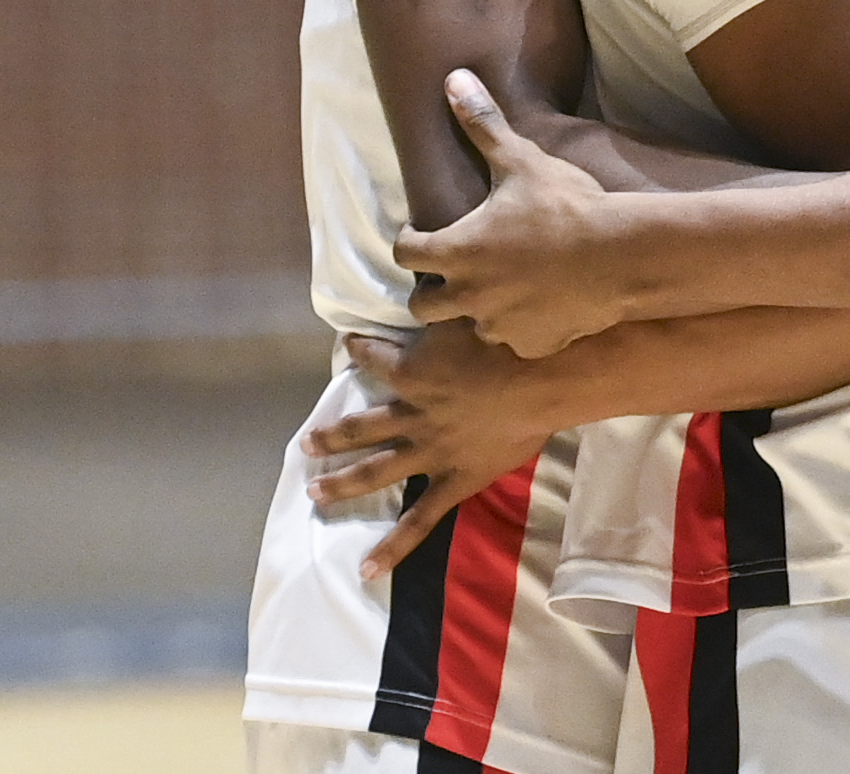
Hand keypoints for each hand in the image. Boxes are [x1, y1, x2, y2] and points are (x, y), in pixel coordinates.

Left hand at [302, 324, 557, 578]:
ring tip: (314, 492)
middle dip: (331, 434)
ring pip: (376, 470)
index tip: (346, 344)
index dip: (358, 349)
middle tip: (305, 442)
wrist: (544, 382)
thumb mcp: (465, 312)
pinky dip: (392, 546)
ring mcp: (429, 453)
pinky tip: (366, 569)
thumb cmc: (509, 342)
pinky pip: (418, 520)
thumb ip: (441, 305)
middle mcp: (411, 414)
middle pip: (361, 426)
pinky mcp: (453, 483)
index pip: (374, 357)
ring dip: (341, 482)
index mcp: (411, 371)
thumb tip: (431, 280)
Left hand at [395, 70, 632, 358]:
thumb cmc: (566, 205)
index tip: (420, 232)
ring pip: (470, 325)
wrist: (620, 255)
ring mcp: (500, 326)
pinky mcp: (532, 344)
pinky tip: (538, 308)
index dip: (409, 239)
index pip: (406, 252)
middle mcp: (469, 296)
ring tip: (499, 290)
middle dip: (430, 289)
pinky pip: (514, 342)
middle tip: (451, 271)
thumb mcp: (521, 160)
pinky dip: (519, 327)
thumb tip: (454, 78)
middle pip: (422, 306)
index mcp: (458, 250)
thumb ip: (482, 124)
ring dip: (477, 310)